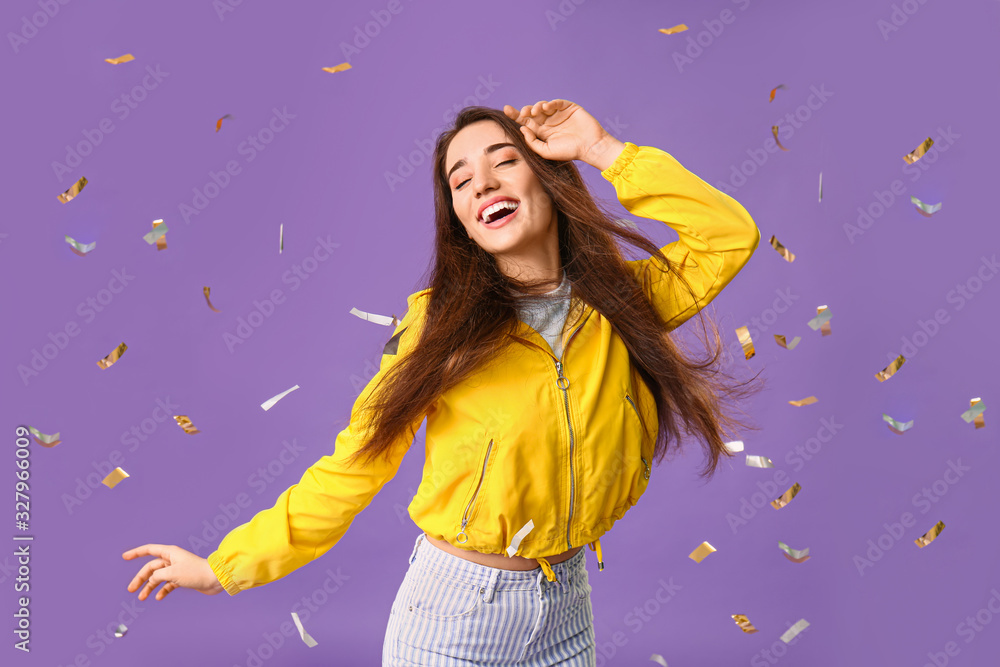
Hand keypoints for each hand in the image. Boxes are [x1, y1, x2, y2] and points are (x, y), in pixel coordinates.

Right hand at [123, 544, 224, 600]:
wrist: (215, 579)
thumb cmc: (195, 572)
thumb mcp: (172, 573)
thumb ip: (157, 576)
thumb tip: (151, 580)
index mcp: (170, 553)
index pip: (149, 550)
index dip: (136, 553)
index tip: (124, 557)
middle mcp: (172, 560)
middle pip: (151, 568)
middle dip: (140, 578)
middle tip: (131, 590)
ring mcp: (177, 569)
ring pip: (158, 577)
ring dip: (149, 587)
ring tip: (141, 597)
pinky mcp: (182, 579)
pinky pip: (168, 584)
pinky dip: (162, 590)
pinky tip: (158, 597)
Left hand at [503, 99, 621, 167]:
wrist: (590, 147)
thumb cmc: (569, 152)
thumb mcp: (546, 151)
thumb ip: (533, 142)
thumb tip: (522, 129)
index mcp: (542, 132)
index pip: (526, 122)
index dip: (515, 115)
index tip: (506, 110)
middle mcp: (548, 122)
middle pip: (531, 113)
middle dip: (524, 111)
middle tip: (522, 113)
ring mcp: (558, 114)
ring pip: (542, 106)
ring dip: (536, 107)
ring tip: (534, 112)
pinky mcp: (569, 108)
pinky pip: (557, 102)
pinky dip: (550, 103)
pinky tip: (546, 108)